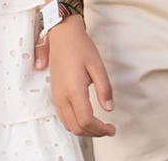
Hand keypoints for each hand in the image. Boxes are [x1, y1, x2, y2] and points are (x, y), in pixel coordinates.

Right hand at [47, 20, 114, 137]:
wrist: (62, 35)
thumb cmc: (80, 47)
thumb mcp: (97, 65)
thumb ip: (104, 88)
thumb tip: (109, 108)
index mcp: (74, 90)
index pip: (86, 121)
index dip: (100, 130)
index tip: (112, 129)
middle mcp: (62, 96)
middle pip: (77, 127)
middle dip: (94, 133)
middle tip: (108, 129)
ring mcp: (57, 96)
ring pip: (69, 125)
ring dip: (84, 130)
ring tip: (99, 125)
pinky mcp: (55, 94)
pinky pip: (63, 117)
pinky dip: (75, 123)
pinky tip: (86, 117)